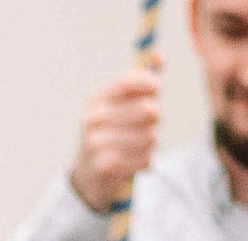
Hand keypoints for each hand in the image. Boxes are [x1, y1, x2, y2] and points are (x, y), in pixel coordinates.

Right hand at [68, 67, 162, 213]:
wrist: (88, 178)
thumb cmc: (110, 135)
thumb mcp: (118, 106)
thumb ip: (139, 83)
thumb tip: (159, 57)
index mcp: (96, 100)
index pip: (128, 80)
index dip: (150, 82)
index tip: (157, 89)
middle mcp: (93, 119)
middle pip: (148, 109)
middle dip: (155, 118)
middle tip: (150, 124)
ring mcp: (96, 143)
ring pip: (150, 136)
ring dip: (151, 142)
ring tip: (140, 145)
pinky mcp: (105, 166)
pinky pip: (145, 158)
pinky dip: (146, 160)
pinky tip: (135, 161)